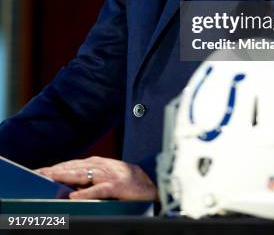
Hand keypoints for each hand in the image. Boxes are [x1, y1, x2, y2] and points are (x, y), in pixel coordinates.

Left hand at [36, 156, 158, 200]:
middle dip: (54, 170)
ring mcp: (107, 175)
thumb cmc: (125, 181)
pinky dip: (86, 193)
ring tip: (50, 179)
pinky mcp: (116, 186)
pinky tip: (74, 196)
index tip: (38, 171)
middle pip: (72, 167)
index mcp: (96, 163)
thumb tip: (69, 183)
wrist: (150, 182)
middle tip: (37, 174)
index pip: (71, 164)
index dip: (54, 167)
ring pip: (82, 175)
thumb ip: (89, 177)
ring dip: (65, 176)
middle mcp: (100, 166)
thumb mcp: (105, 176)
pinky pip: (98, 190)